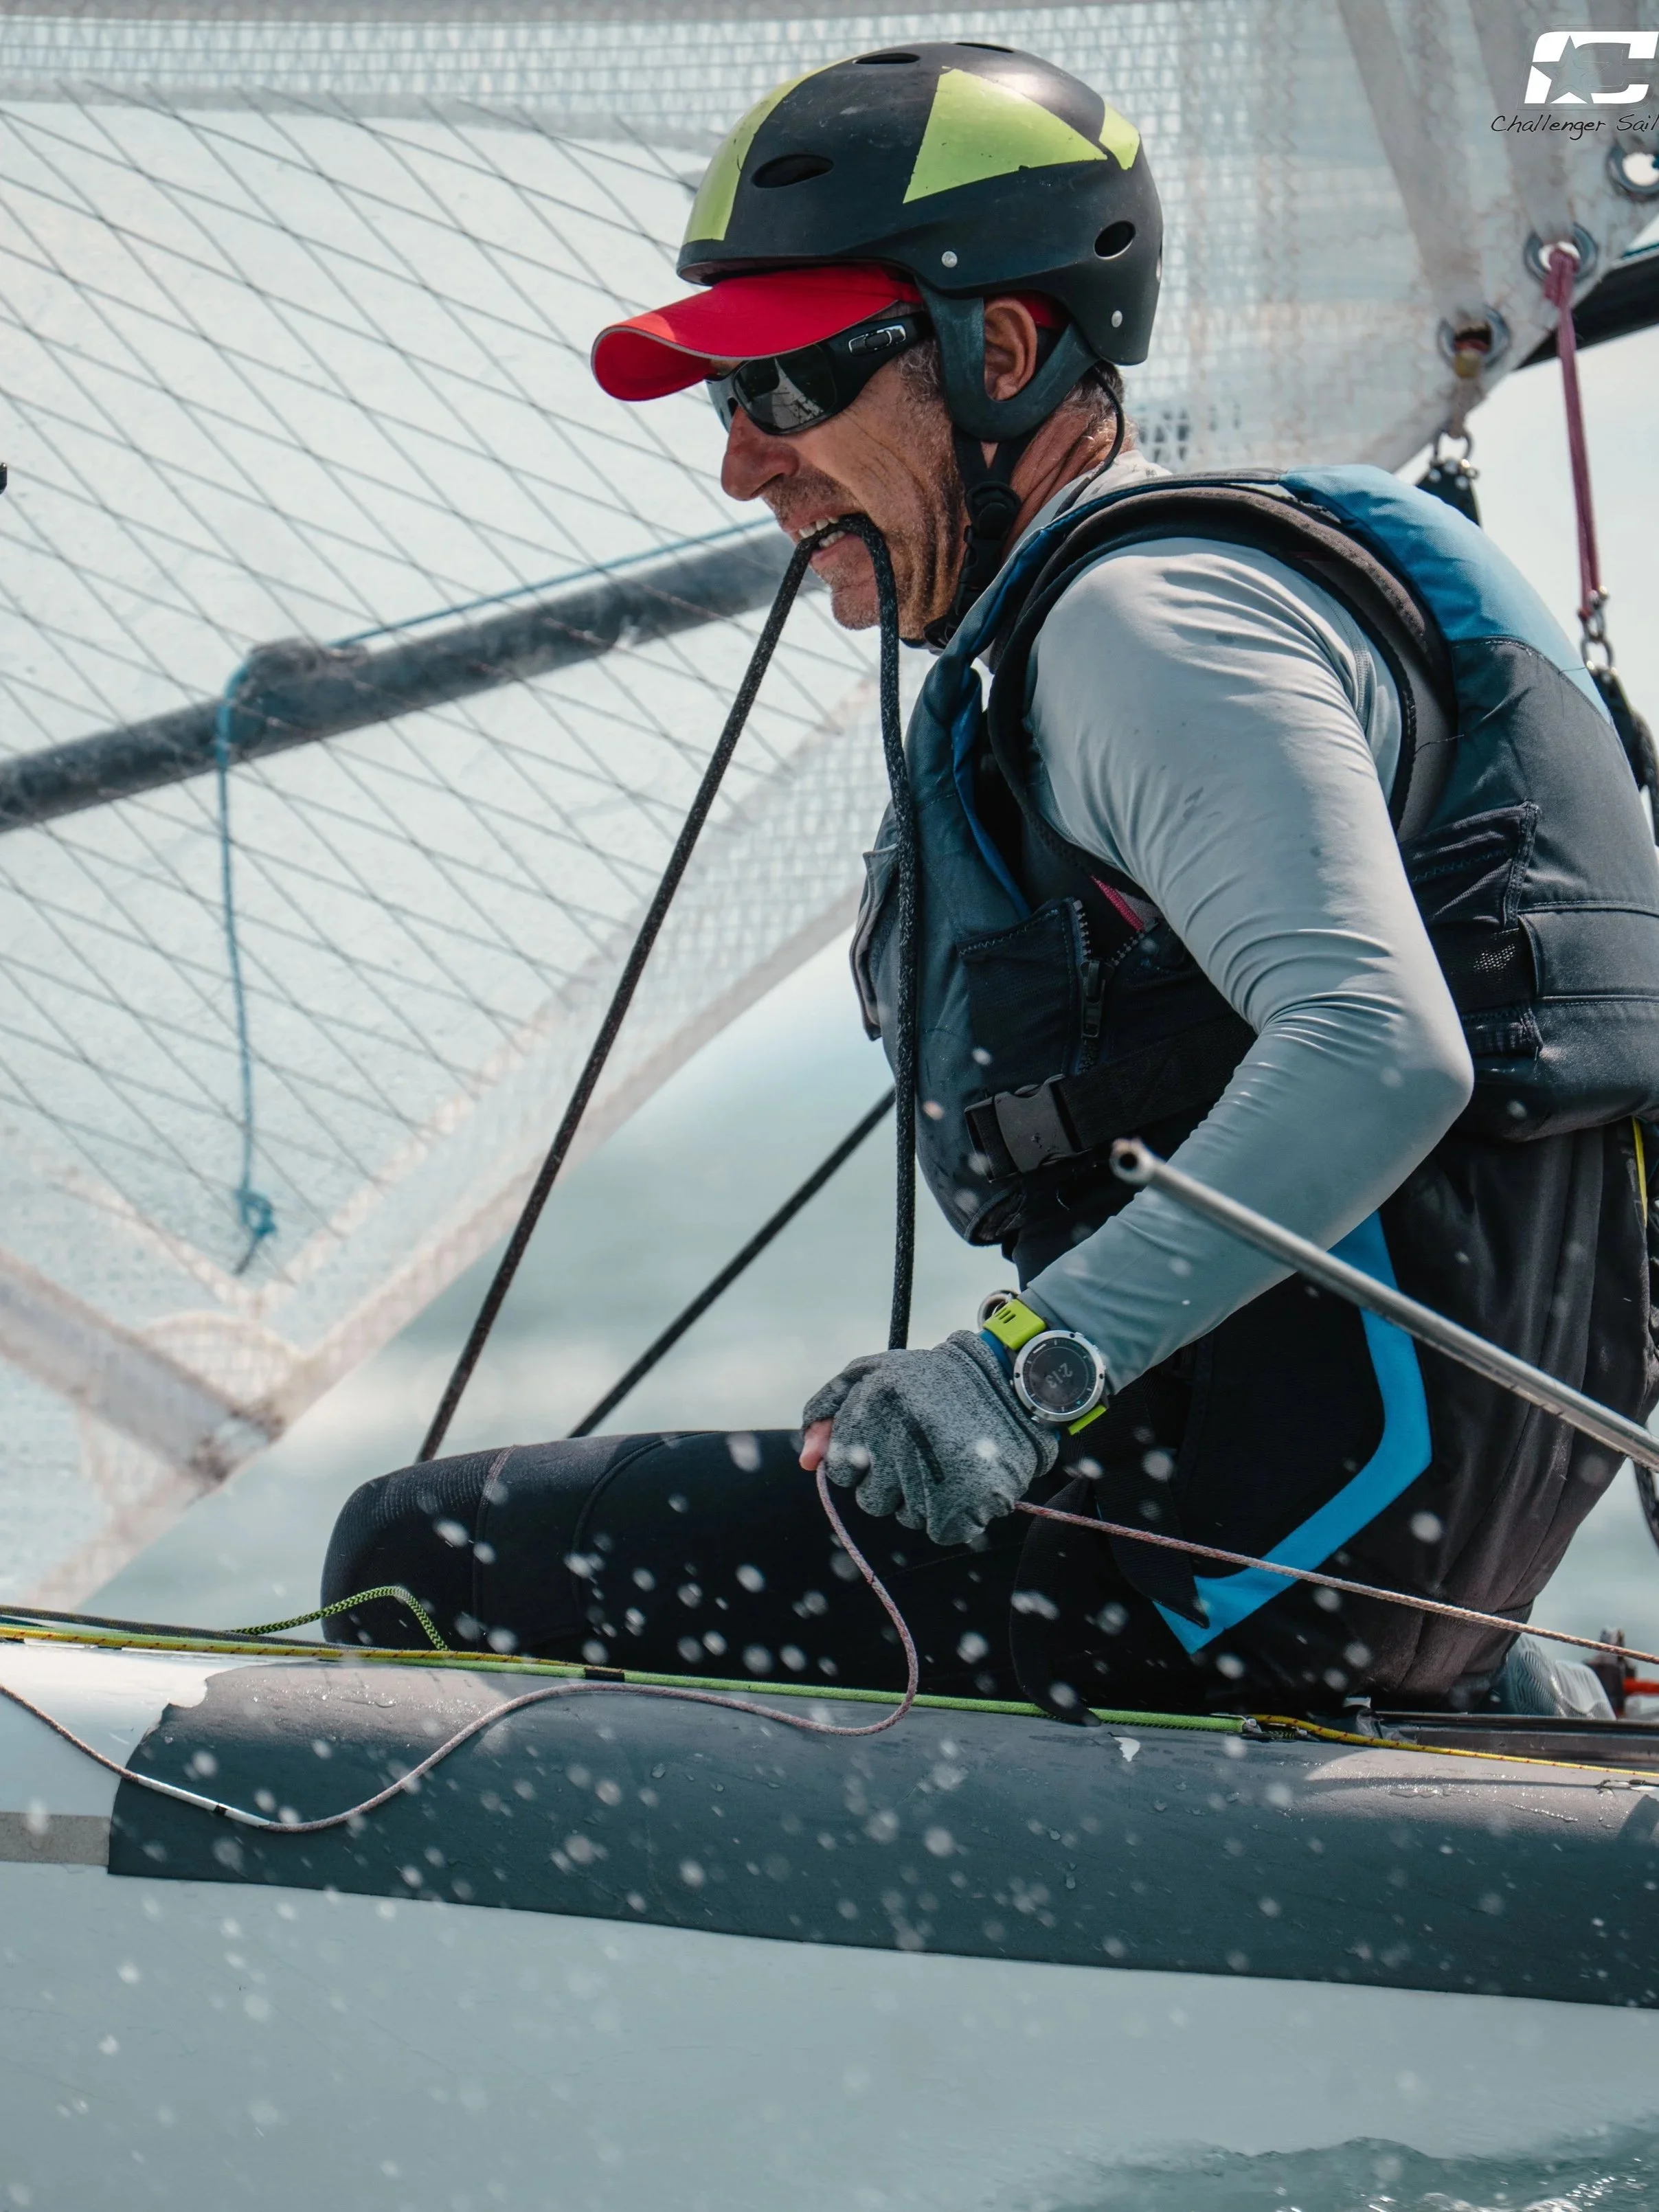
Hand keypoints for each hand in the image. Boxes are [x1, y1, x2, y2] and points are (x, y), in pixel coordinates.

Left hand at [799, 1333, 1058, 1548]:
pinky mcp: (965, 1501)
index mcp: (870, 1406)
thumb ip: (827, 1413)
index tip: (891, 1440)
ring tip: (949, 1457)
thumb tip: (808, 1462)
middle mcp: (897, 1440)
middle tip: (924, 1449)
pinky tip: (966, 1477)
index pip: (843, 1472)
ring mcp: (931, 1474)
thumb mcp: (871, 1375)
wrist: (1013, 1381)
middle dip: (894, 1482)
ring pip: (908, 1517)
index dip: (866, 1460)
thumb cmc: (934, 1378)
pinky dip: (955, 1514)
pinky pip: (942, 1531)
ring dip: (926, 1497)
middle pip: (873, 1501)